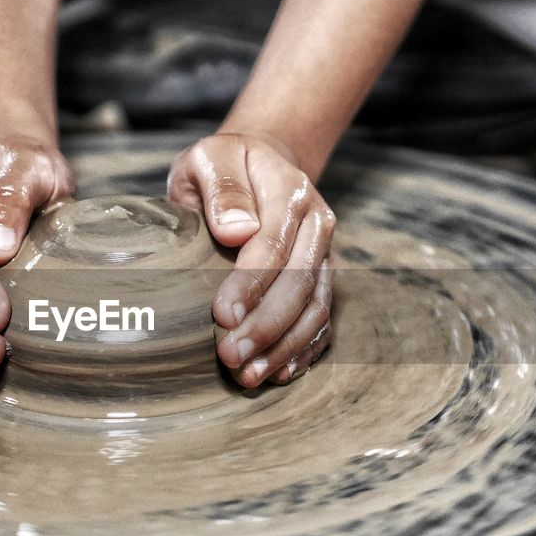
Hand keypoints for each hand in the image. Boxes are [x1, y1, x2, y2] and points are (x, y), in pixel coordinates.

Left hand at [168, 132, 334, 387]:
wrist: (260, 163)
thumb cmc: (224, 166)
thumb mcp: (211, 158)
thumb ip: (222, 188)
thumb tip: (237, 231)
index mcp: (291, 192)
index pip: (273, 245)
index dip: (251, 284)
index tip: (222, 315)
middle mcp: (318, 225)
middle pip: (299, 284)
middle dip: (266, 326)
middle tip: (230, 357)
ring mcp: (325, 255)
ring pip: (315, 308)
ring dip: (285, 347)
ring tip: (250, 376)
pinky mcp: (324, 279)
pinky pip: (323, 320)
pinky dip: (304, 350)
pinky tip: (279, 372)